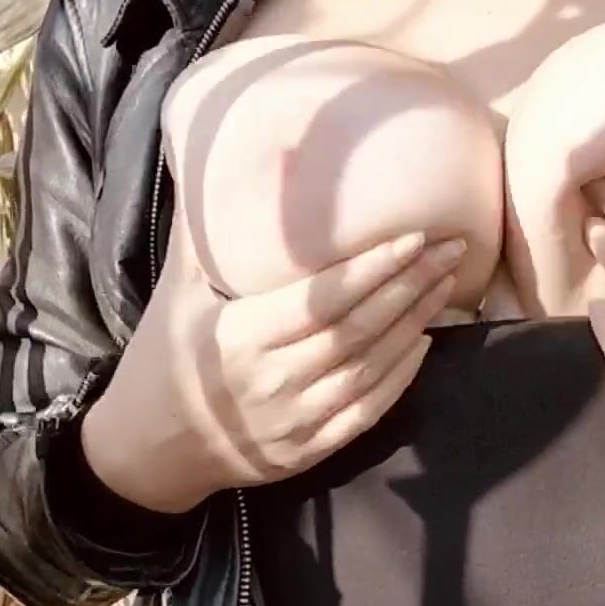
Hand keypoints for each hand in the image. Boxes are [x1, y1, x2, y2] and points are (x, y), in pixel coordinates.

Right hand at [81, 216, 464, 513]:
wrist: (151, 448)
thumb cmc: (165, 358)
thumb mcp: (176, 289)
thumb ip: (202, 228)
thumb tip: (217, 153)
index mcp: (242, 336)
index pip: (325, 299)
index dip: (374, 269)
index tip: (415, 236)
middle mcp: (275, 381)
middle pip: (359, 330)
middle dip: (411, 287)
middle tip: (453, 249)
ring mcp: (296, 421)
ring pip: (371, 371)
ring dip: (415, 327)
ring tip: (447, 285)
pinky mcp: (309, 452)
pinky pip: (366, 413)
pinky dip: (400, 379)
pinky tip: (424, 343)